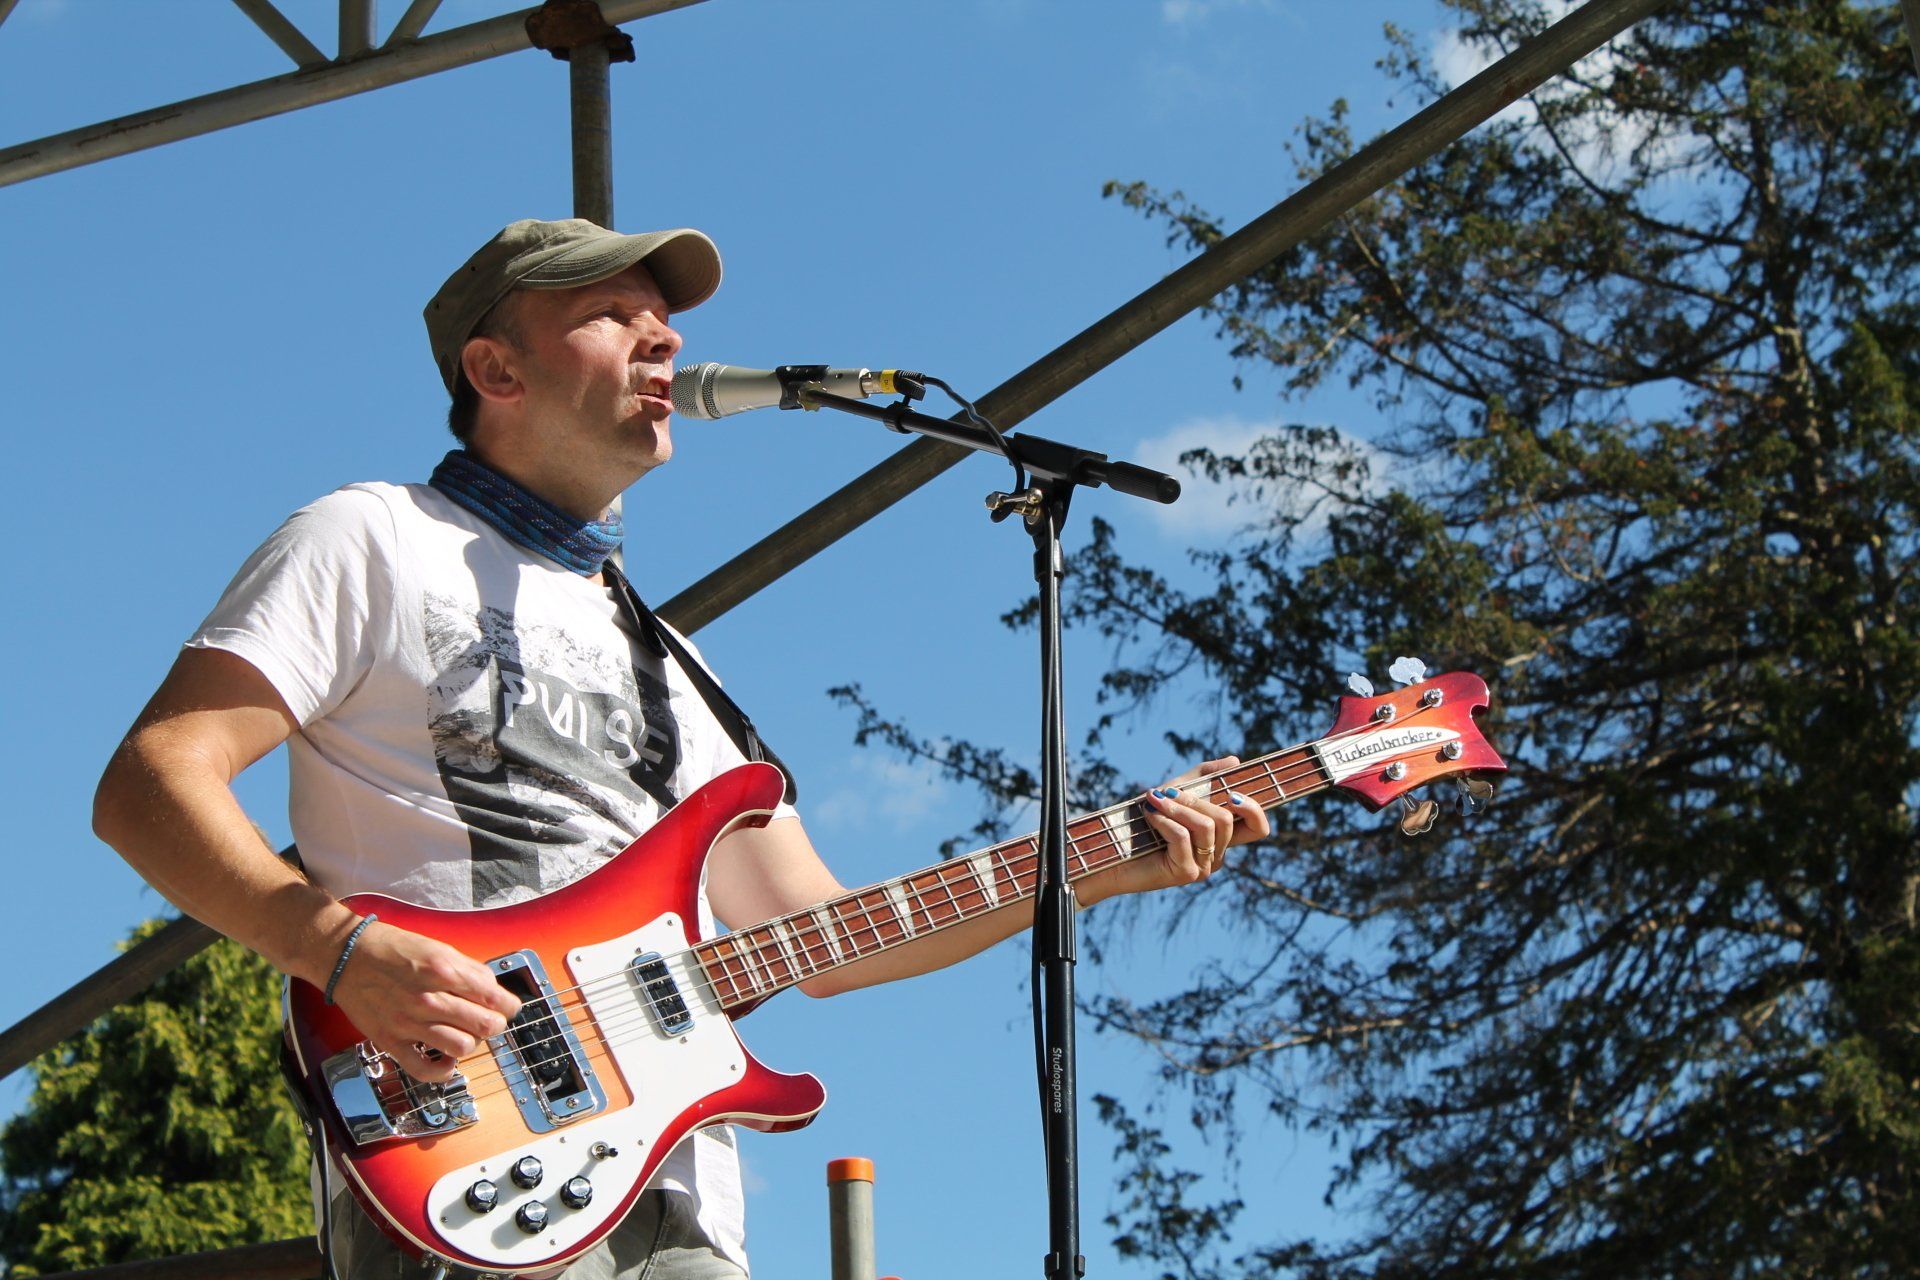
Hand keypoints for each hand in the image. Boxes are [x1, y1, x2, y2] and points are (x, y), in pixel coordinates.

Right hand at [327, 920, 521, 1082]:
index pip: (494, 997)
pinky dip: (443, 1070)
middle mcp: (429, 998)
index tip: (508, 1007)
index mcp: (444, 970)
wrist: (347, 956)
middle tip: (490, 1021)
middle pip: (485, 1025)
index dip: (509, 1005)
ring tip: (466, 1034)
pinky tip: (446, 1058)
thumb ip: (468, 970)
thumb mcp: (438, 948)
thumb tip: (493, 990)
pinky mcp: (391, 1041)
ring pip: (463, 1047)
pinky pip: (425, 1070)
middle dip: (495, 1024)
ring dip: (471, 1043)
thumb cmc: (393, 949)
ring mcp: (409, 1022)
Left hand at [1082, 755, 1270, 902]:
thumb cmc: (1142, 823)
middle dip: (1196, 799)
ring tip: (1153, 800)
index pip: (1258, 828)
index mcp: (1219, 838)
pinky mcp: (1185, 873)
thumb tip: (1234, 761)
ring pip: (1207, 826)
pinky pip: (1183, 837)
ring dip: (1177, 807)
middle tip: (1167, 793)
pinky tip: (1149, 815)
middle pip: (1227, 819)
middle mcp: (1217, 855)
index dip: (1254, 809)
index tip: (1232, 791)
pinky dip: (1164, 820)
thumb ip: (1203, 778)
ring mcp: (1203, 867)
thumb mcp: (1174, 793)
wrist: (1110, 853)